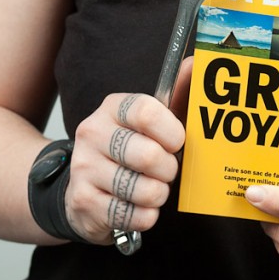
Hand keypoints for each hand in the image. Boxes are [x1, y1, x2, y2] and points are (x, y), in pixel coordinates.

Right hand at [63, 58, 192, 243]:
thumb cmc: (128, 151)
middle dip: (169, 169)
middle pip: (149, 155)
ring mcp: (84, 168)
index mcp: (113, 108)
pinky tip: (138, 206)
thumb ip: (177, 95)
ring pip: (144, 189)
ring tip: (153, 188)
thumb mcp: (151, 121)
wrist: (83, 188)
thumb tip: (195, 64)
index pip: (147, 112)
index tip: (178, 142)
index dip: (172, 131)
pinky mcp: (83, 202)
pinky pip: (133, 215)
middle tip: (167, 170)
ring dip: (159, 194)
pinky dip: (146, 215)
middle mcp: (93, 133)